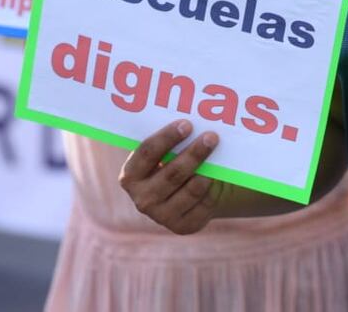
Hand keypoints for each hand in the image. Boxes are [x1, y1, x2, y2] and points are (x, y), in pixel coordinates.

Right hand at [119, 119, 223, 233]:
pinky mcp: (183, 226)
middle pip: (172, 173)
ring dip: (207, 171)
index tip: (187, 124)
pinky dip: (213, 188)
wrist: (181, 194)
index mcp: (130, 176)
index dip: (167, 137)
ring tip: (218, 154)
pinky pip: (203, 204)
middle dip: (194, 153)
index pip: (147, 153)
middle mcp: (142, 200)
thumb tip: (193, 120)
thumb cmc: (170, 163)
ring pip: (191, 189)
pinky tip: (218, 176)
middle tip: (211, 136)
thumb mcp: (163, 153)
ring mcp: (162, 217)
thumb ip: (169, 140)